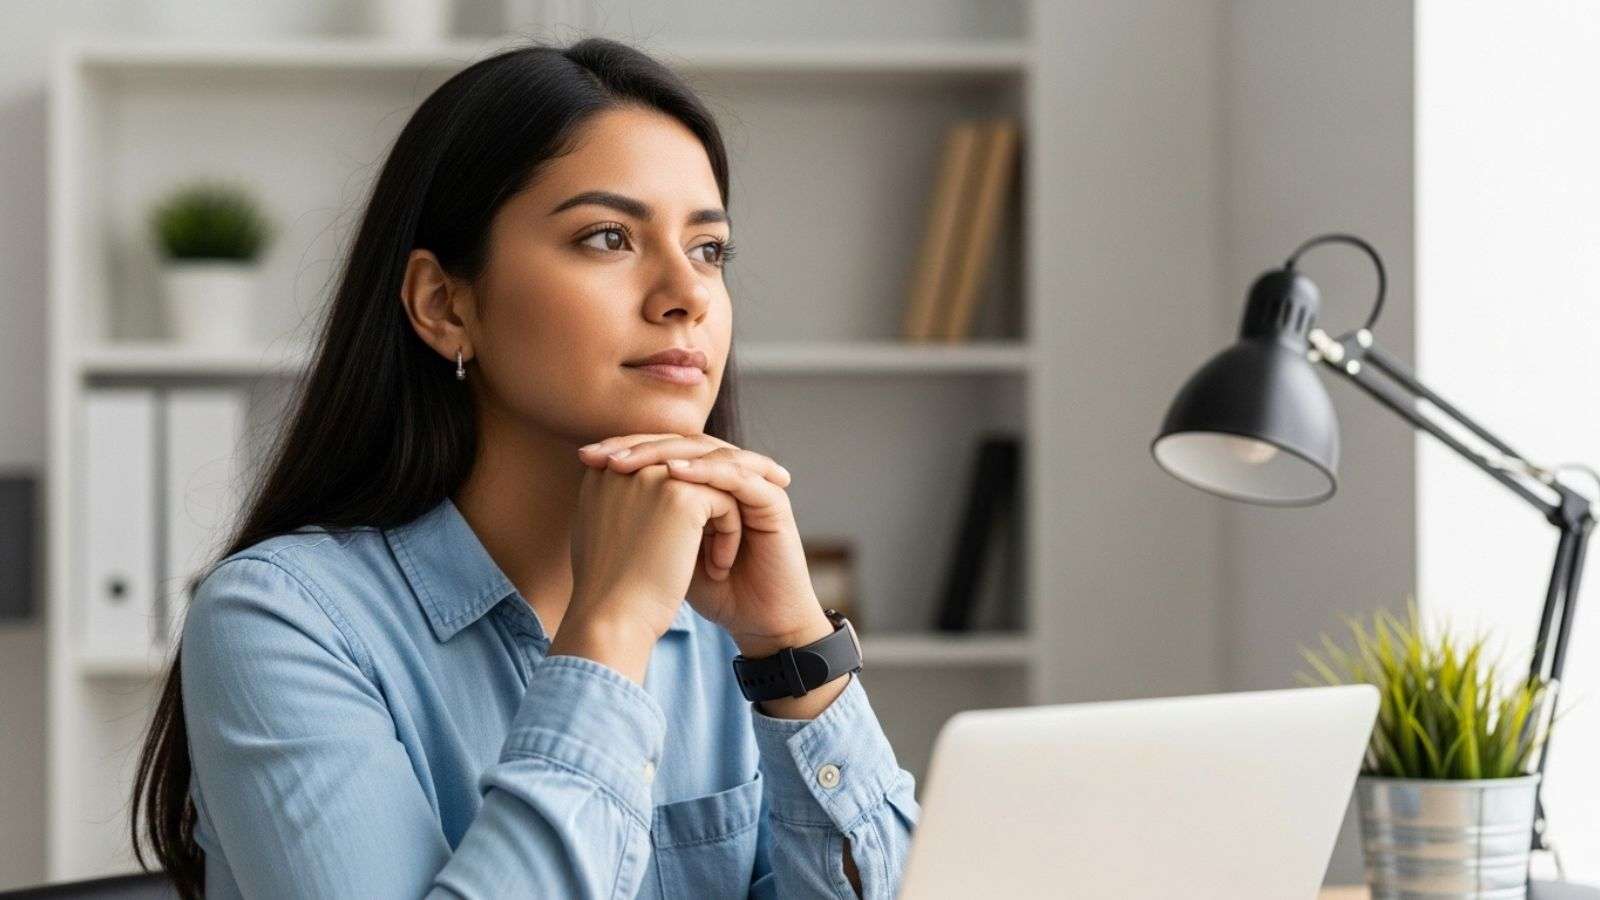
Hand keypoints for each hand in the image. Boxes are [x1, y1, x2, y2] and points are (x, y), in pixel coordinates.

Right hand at [553, 448, 746, 682]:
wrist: (613, 621)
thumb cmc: (612, 592)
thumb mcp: (614, 536)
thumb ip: (629, 506)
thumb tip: (656, 498)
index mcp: (602, 474)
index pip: (659, 462)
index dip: (693, 482)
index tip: (719, 506)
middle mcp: (623, 464)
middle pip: (687, 463)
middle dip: (719, 488)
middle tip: (752, 499)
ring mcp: (652, 475)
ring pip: (710, 482)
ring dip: (722, 520)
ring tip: (718, 561)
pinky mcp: (680, 494)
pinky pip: (725, 501)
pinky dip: (729, 534)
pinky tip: (718, 568)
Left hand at [577, 433, 833, 658]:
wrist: (755, 622)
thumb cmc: (711, 589)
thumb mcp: (664, 546)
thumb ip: (642, 514)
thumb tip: (594, 487)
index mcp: (706, 481)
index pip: (664, 449)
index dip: (625, 448)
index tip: (585, 459)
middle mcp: (730, 474)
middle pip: (684, 441)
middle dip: (640, 445)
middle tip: (604, 455)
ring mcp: (753, 485)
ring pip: (709, 451)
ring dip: (666, 453)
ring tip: (629, 461)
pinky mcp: (773, 500)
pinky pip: (738, 476)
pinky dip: (705, 471)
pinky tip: (675, 474)